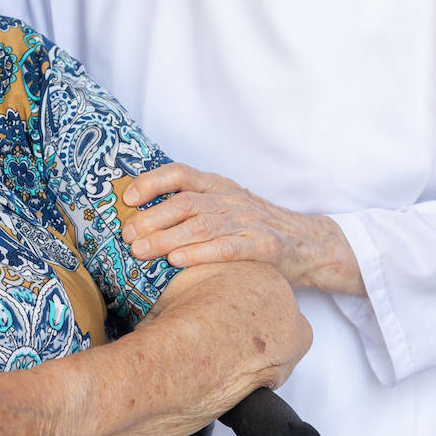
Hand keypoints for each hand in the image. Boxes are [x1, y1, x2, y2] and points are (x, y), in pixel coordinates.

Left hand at [121, 162, 364, 295]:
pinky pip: (228, 247)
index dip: (152, 182)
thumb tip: (138, 218)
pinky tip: (177, 262)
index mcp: (218, 186)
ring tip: (140, 251)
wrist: (309, 244)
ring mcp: (249, 221)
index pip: (180, 174)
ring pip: (202, 225)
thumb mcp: (225, 207)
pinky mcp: (265, 245)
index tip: (127, 198)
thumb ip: (192, 208)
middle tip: (126, 235)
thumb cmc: (255, 228)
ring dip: (167, 238)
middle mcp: (231, 199)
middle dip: (151, 218)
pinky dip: (200, 253)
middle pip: (185, 203)